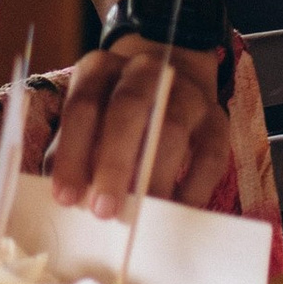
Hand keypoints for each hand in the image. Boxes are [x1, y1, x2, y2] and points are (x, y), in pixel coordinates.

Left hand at [48, 38, 229, 217]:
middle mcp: (144, 71)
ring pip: (171, 128)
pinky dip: (193, 186)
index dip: (72, 153)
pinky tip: (175, 209)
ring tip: (140, 214)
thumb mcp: (88, 119)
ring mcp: (186, 92)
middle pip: (128, 108)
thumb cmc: (115, 113)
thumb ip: (73, 152)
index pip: (83, 106)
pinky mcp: (216, 119)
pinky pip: (210, 154)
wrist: (172, 79)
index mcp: (101, 69)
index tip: (65, 197)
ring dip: (153, 177)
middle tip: (103, 210)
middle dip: (113, 163)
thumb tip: (66, 198)